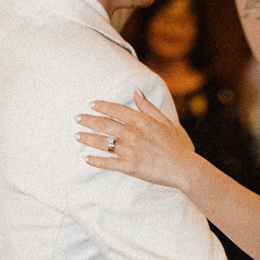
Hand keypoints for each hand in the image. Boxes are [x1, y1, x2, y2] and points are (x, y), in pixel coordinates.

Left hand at [79, 96, 201, 191]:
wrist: (182, 168)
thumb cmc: (174, 144)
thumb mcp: (163, 121)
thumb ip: (147, 106)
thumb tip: (135, 91)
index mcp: (140, 121)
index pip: (115, 110)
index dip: (101, 106)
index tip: (90, 104)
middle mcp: (132, 134)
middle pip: (104, 124)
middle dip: (87, 120)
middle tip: (76, 118)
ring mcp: (129, 151)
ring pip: (102, 142)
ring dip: (87, 138)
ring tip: (77, 135)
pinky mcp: (128, 167)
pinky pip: (107, 163)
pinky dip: (95, 161)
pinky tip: (86, 158)